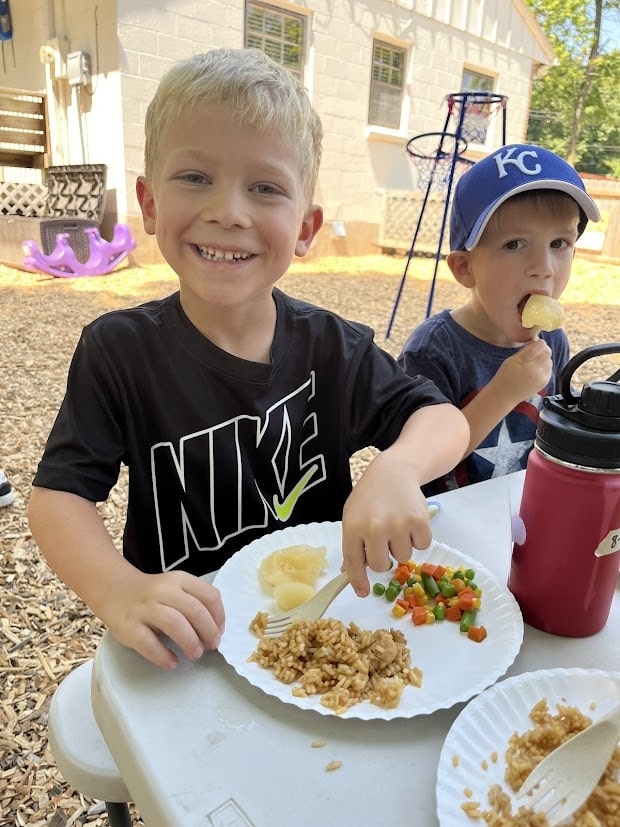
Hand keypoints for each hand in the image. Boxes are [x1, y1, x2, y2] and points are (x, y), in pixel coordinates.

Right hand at [101, 570, 224, 669]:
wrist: (115, 590)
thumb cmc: (153, 595)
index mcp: (179, 580)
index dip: (219, 616)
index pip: (209, 595)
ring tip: (195, 654)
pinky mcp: (128, 626)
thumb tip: (215, 632)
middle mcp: (162, 590)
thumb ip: (194, 603)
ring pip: (174, 623)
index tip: (220, 632)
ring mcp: (144, 608)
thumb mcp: (176, 589)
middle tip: (212, 646)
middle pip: (194, 610)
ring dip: (190, 641)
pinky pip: (148, 643)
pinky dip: (163, 656)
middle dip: (208, 631)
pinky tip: (172, 663)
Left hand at [341, 450, 431, 597]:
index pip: (354, 563)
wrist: (393, 471)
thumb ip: (352, 544)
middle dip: (383, 558)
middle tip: (384, 540)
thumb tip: (350, 573)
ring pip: (403, 557)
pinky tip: (410, 522)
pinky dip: (418, 538)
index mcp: (353, 527)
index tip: (362, 592)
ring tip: (397, 524)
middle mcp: (375, 528)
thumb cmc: (370, 496)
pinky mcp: (420, 521)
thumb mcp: (352, 516)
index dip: (358, 581)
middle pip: (380, 566)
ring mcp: (398, 524)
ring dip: (401, 546)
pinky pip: (422, 546)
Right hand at [495, 338, 552, 403]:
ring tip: (533, 364)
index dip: (538, 343)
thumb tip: (536, 343)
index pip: (541, 345)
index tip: (533, 344)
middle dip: (542, 350)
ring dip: (543, 359)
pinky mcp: (545, 382)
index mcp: (524, 361)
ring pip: (549, 361)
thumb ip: (525, 351)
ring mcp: (541, 377)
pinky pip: (549, 369)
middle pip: (547, 352)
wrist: (505, 395)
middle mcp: (535, 369)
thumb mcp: (512, 359)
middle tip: (533, 354)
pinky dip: (544, 368)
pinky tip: (535, 371)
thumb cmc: (505, 375)